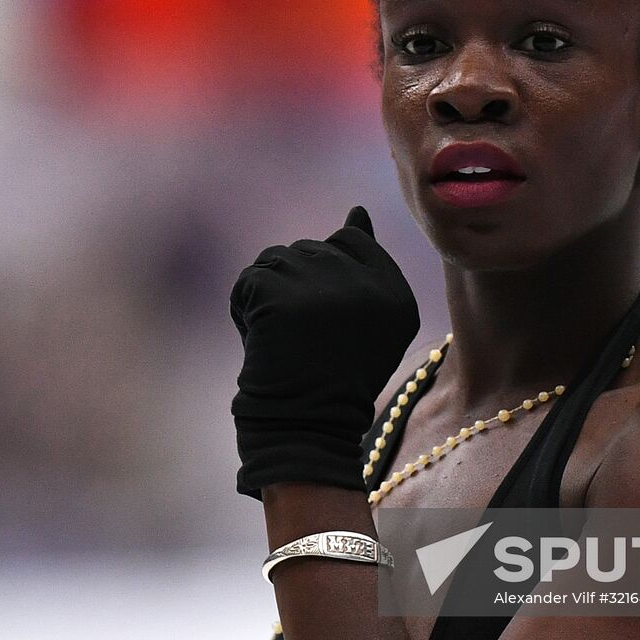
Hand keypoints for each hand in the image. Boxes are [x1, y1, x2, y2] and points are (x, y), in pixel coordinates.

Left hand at [230, 206, 419, 499]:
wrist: (306, 428)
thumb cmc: (335, 379)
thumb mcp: (369, 325)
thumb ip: (367, 266)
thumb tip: (356, 211)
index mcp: (395, 291)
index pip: (350, 239)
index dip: (326, 273)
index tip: (323, 317)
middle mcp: (366, 283)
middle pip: (310, 249)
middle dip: (295, 287)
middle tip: (304, 338)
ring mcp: (322, 287)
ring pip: (275, 259)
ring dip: (268, 296)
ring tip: (282, 339)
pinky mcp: (280, 295)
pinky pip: (248, 281)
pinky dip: (244, 310)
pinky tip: (261, 342)